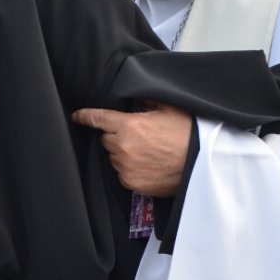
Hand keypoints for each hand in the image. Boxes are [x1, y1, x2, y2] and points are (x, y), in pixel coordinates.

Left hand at [71, 102, 192, 196]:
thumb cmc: (188, 133)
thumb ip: (146, 100)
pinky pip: (122, 174)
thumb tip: (136, 96)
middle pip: (107, 139)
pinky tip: (148, 165)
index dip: (86, 116)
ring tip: (146, 152)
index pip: (99, 118)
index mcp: (130, 126)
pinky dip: (130, 169)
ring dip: (123, 153)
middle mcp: (123, 148)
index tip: (77, 116)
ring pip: (114, 158)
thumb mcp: (169, 108)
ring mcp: (126, 168)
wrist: (201, 163)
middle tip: (138, 135)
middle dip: (117, 136)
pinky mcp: (132, 184)